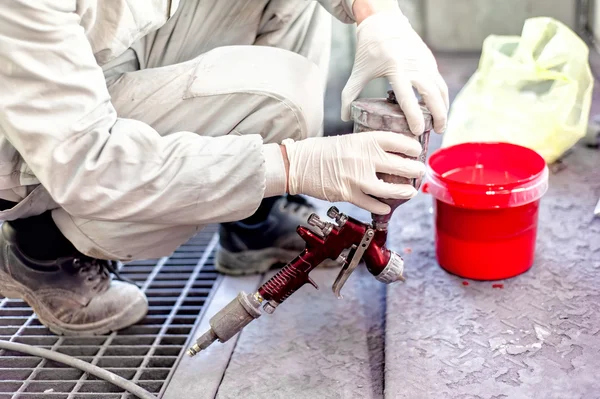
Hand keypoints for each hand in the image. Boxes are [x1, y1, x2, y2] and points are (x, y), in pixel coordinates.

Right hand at [281, 131, 424, 214]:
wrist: (297, 164)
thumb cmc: (320, 151)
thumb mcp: (348, 140)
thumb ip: (367, 147)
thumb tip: (388, 155)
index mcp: (365, 140)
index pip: (398, 141)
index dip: (412, 147)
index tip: (417, 150)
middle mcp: (364, 158)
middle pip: (400, 166)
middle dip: (414, 170)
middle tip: (418, 171)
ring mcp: (357, 178)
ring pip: (390, 189)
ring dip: (403, 192)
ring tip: (409, 191)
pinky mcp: (348, 194)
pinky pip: (371, 203)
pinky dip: (382, 206)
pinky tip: (386, 206)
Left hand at [341, 8, 448, 134]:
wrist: (383, 22)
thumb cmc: (369, 48)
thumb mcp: (358, 71)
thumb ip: (349, 95)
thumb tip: (344, 118)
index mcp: (396, 69)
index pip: (408, 98)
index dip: (414, 116)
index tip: (418, 131)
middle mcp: (414, 66)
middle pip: (432, 95)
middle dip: (438, 115)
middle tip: (438, 132)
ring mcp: (425, 62)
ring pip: (440, 88)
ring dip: (443, 107)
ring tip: (440, 124)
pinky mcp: (430, 60)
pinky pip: (439, 81)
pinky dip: (441, 96)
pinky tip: (438, 108)